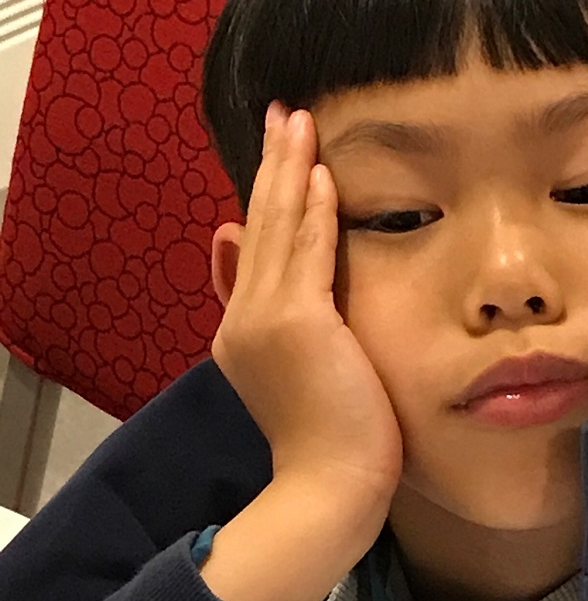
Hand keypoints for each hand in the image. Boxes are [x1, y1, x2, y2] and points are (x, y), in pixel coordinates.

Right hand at [211, 103, 404, 502]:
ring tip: (297, 120)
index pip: (259, 248)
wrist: (329, 487)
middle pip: (260, 224)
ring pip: (277, 228)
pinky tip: (321, 172)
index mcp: (243, 329)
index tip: (282, 154)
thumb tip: (250, 262)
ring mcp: (264, 319)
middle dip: (273, 164)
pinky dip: (312, 210)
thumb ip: (280, 317)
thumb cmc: (331, 440)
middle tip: (284, 112)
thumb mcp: (298, 373)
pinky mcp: (297, 324)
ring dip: (289, 169)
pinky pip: (306, 252)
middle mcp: (243, 318)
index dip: (269, 196)